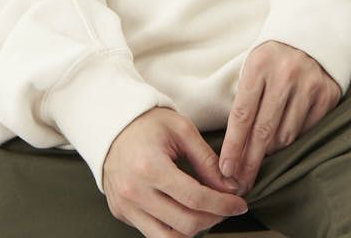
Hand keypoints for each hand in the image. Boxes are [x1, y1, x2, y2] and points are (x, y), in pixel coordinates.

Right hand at [103, 106, 249, 236]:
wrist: (111, 123)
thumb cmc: (147, 123)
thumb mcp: (181, 130)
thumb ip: (206, 160)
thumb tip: (230, 187)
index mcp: (150, 167)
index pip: (195, 198)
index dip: (223, 205)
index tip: (239, 204)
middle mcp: (135, 192)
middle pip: (186, 224)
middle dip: (214, 218)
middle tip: (226, 207)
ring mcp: (125, 206)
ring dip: (195, 229)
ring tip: (207, 213)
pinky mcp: (120, 213)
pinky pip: (153, 233)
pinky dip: (173, 228)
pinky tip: (184, 211)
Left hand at [218, 40, 341, 195]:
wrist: (313, 33)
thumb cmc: (274, 57)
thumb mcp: (254, 67)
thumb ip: (245, 100)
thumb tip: (234, 147)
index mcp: (259, 64)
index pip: (242, 114)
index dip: (233, 146)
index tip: (225, 169)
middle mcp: (285, 74)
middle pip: (263, 131)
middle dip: (249, 162)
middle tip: (240, 183)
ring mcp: (309, 85)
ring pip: (285, 136)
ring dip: (271, 150)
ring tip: (261, 155)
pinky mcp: (328, 95)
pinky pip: (306, 131)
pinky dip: (293, 139)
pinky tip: (284, 139)